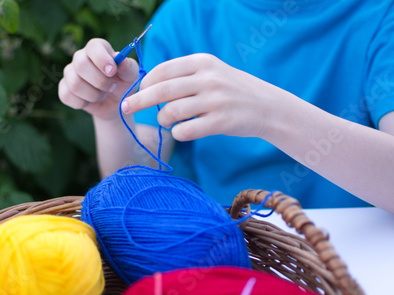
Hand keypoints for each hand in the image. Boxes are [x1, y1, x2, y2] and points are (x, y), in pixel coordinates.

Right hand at [58, 38, 138, 119]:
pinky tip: (90, 101)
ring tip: (103, 94)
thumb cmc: (123, 84)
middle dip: (100, 81)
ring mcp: (70, 73)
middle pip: (81, 64)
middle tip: (111, 87)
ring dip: (94, 94)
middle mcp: (80, 57)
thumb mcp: (130, 75)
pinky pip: (67, 96)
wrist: (115, 104)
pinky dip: (82, 103)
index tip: (112, 71)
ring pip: (75, 83)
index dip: (101, 59)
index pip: (93, 47)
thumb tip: (118, 58)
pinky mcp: (65, 89)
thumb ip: (127, 66)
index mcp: (97, 48)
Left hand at [121, 53, 295, 140]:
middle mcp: (208, 78)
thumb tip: (147, 84)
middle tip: (125, 109)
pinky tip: (181, 131)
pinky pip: (185, 130)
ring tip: (166, 122)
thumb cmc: (232, 90)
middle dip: (138, 101)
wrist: (268, 107)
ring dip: (162, 120)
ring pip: (171, 112)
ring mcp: (215, 100)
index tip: (135, 93)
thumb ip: (183, 75)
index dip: (144, 83)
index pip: (163, 70)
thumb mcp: (212, 72)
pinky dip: (177, 132)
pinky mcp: (221, 122)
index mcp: (203, 62)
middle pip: (161, 90)